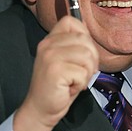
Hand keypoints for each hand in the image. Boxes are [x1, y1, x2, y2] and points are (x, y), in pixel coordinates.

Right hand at [13, 16, 97, 130]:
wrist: (40, 109)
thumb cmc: (57, 87)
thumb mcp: (65, 60)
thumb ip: (74, 45)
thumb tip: (89, 34)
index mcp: (50, 40)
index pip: (71, 22)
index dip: (84, 35)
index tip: (82, 53)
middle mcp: (48, 45)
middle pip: (85, 40)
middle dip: (91, 59)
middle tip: (82, 73)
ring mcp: (50, 57)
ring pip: (87, 56)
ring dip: (87, 72)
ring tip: (75, 80)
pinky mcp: (55, 71)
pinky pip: (83, 73)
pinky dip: (81, 83)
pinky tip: (70, 87)